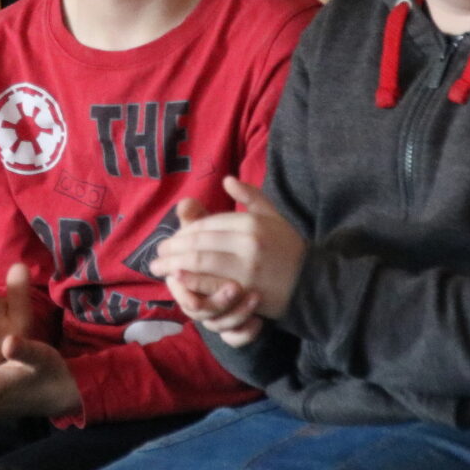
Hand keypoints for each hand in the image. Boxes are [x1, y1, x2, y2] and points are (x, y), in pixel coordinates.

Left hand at [150, 177, 305, 319]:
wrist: (313, 284)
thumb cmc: (289, 249)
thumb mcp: (272, 216)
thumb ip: (250, 196)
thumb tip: (226, 179)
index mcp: (251, 221)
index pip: (208, 224)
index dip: (184, 231)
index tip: (170, 238)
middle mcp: (248, 241)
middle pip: (199, 241)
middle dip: (173, 247)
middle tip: (156, 254)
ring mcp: (246, 266)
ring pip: (200, 260)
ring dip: (174, 263)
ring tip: (158, 267)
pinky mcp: (245, 290)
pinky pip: (212, 283)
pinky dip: (191, 280)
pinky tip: (176, 279)